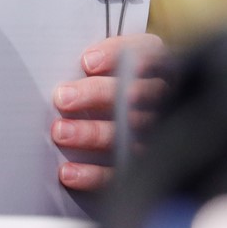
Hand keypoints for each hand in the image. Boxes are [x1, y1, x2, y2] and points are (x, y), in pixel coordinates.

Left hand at [52, 33, 167, 190]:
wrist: (148, 134)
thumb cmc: (123, 85)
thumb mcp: (123, 64)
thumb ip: (109, 58)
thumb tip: (83, 62)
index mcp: (163, 68)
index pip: (149, 54)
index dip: (117, 56)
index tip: (88, 61)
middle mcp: (166, 101)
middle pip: (136, 95)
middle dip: (97, 95)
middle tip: (63, 97)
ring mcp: (156, 137)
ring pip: (127, 135)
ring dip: (91, 133)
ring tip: (60, 131)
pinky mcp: (143, 169)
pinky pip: (120, 173)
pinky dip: (92, 174)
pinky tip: (69, 171)